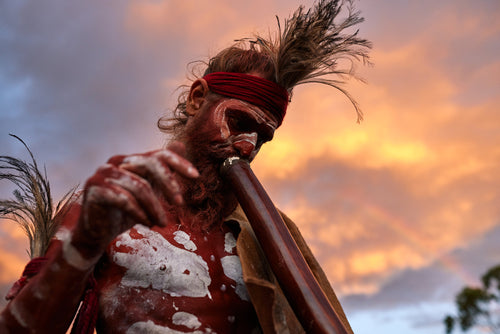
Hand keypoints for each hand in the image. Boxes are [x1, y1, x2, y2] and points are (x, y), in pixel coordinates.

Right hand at [72, 141, 198, 256]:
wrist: (96, 232)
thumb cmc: (124, 211)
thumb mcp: (149, 190)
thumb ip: (163, 171)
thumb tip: (180, 144)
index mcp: (131, 160)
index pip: (159, 155)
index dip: (179, 163)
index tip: (196, 177)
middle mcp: (117, 162)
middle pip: (150, 165)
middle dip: (168, 184)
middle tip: (179, 204)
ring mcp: (104, 173)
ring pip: (139, 186)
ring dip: (155, 207)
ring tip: (162, 223)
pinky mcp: (95, 189)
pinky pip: (124, 199)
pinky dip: (139, 212)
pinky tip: (147, 224)